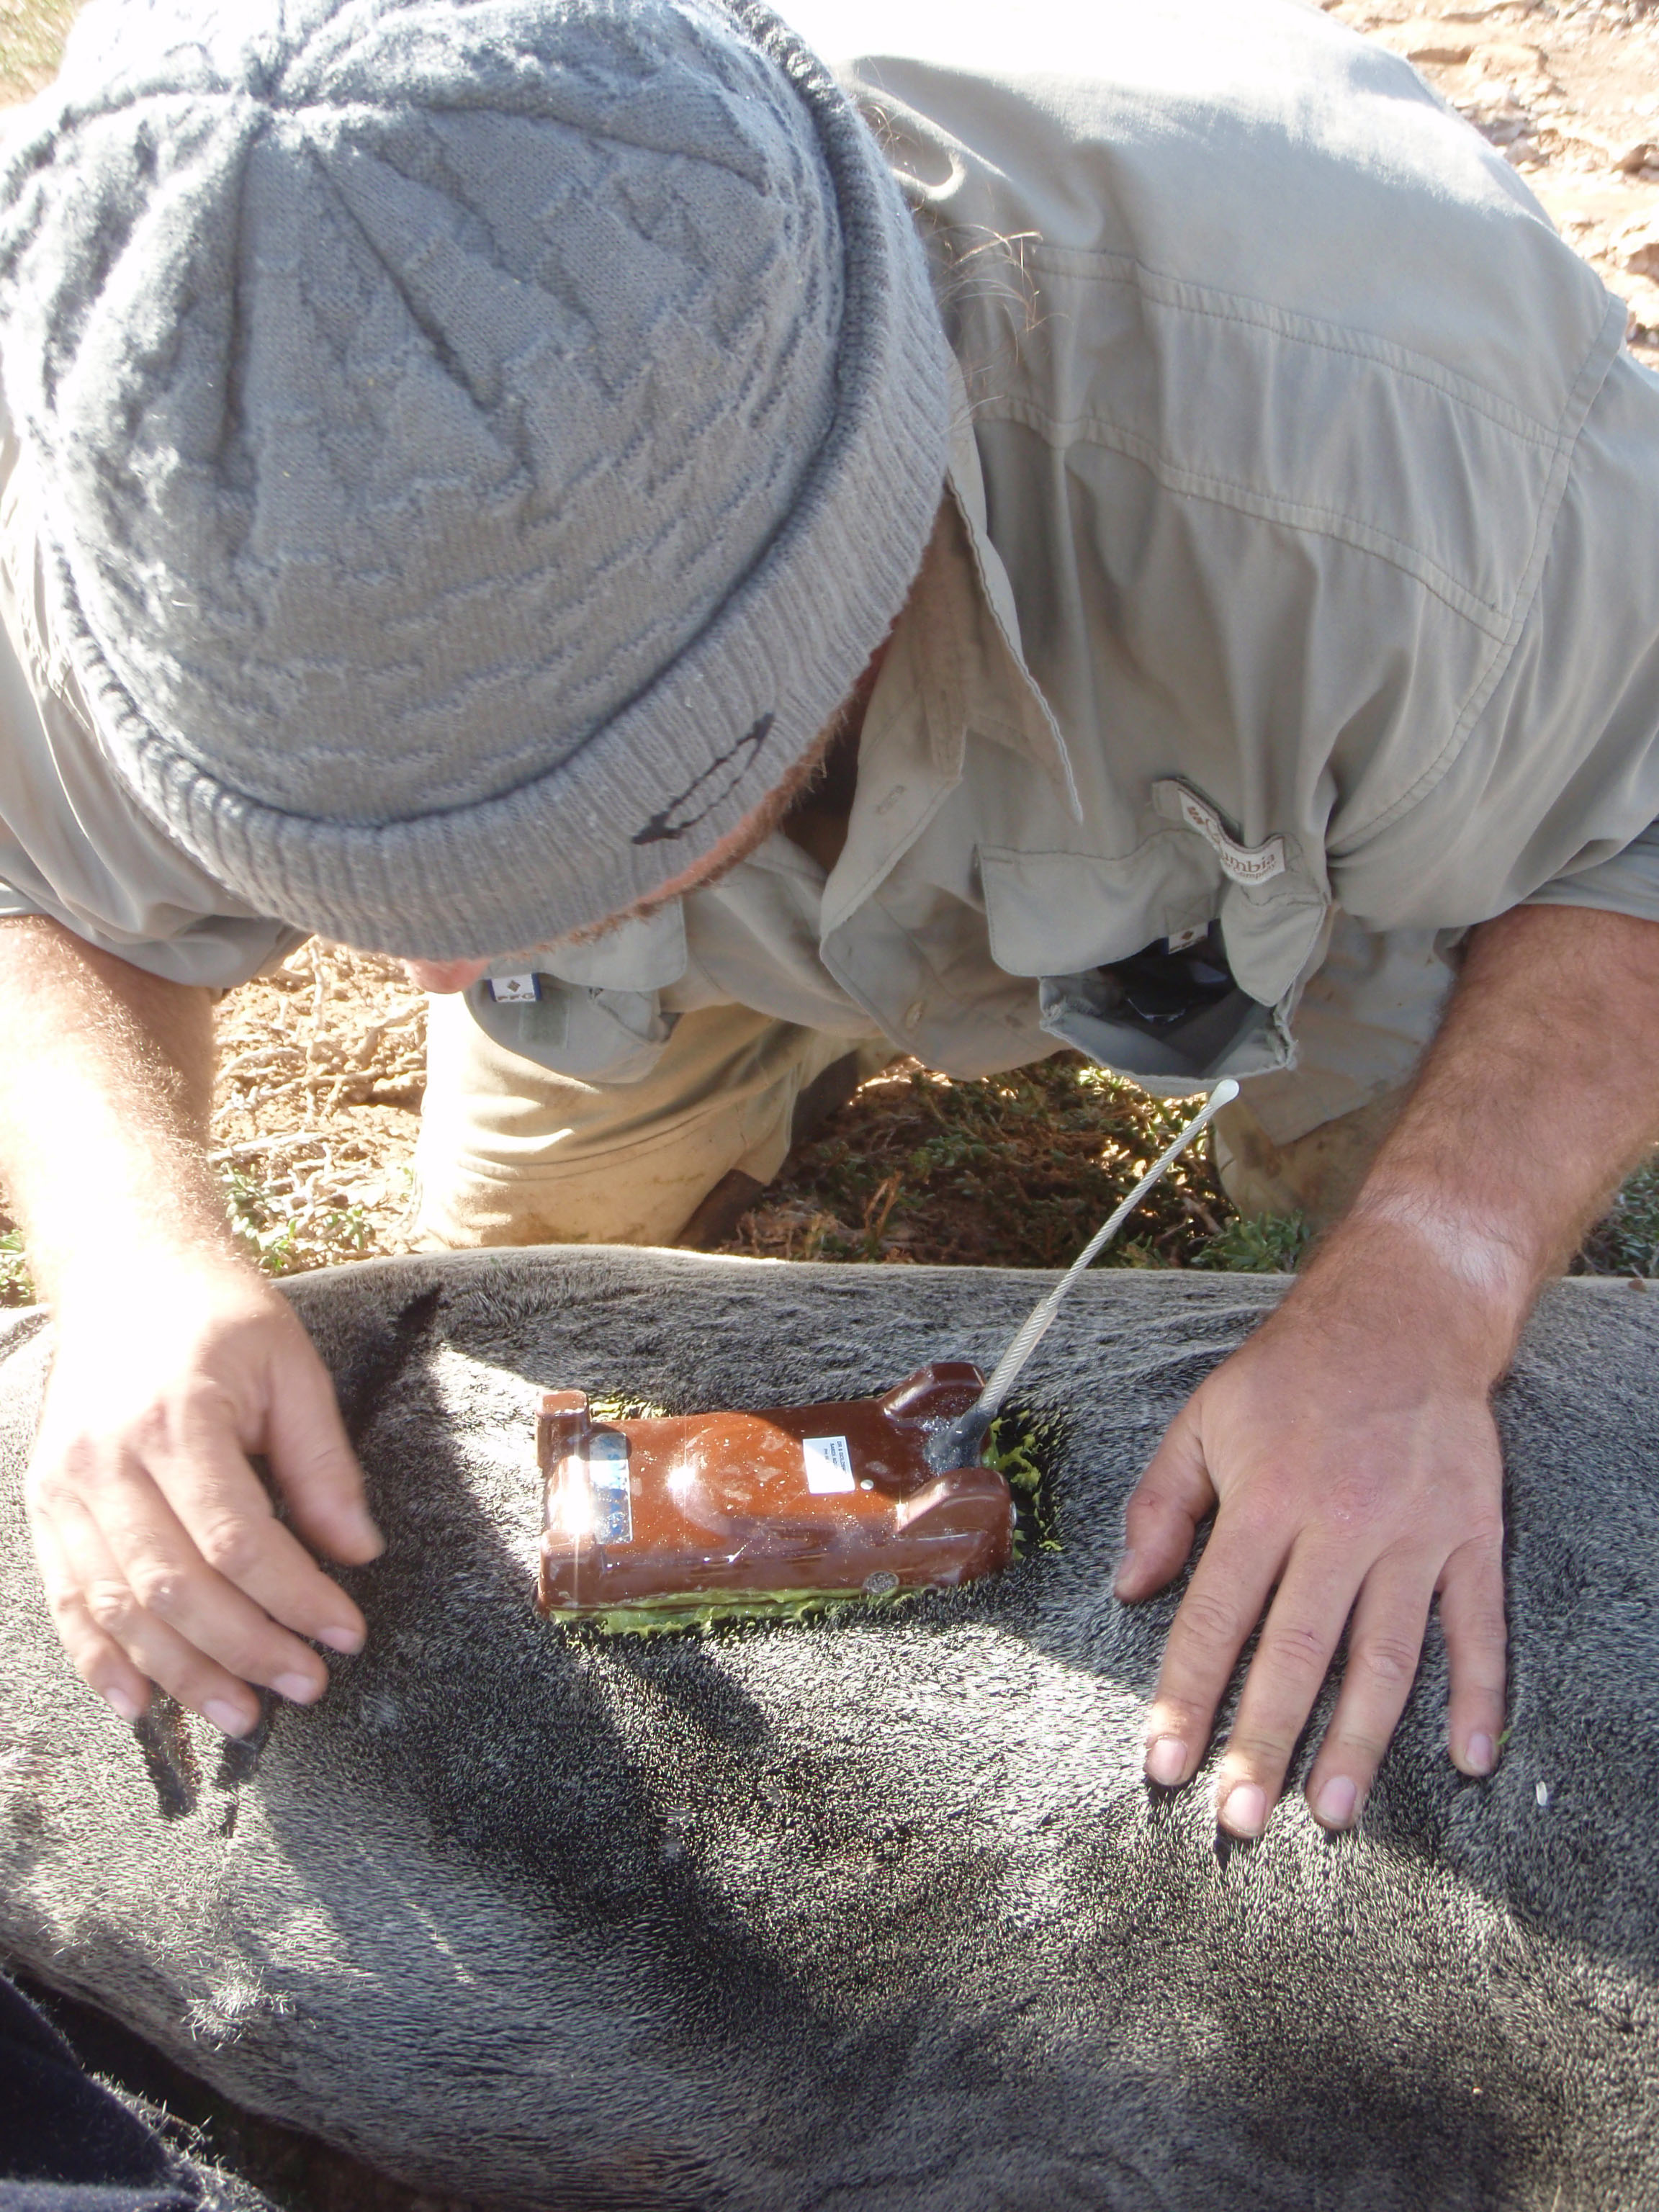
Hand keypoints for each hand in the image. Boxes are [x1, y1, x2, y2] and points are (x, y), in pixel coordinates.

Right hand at [24, 1257, 382, 1736]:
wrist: (126, 1270)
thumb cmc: (221, 1315)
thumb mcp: (293, 1367)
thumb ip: (323, 1463)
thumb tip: (359, 1551)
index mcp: (177, 1418)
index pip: (237, 1539)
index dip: (295, 1597)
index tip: (347, 1630)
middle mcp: (107, 1459)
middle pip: (174, 1586)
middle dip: (246, 1649)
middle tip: (306, 1686)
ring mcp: (65, 1484)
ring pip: (117, 1606)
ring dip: (181, 1674)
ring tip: (243, 1715)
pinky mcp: (44, 1502)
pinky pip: (67, 1598)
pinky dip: (99, 1658)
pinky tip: (140, 1703)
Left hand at [1115, 1263, 1507, 1835]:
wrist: (1404, 1314)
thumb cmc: (1290, 1375)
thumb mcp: (1204, 1418)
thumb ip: (1162, 1504)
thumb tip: (1131, 1589)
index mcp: (1266, 1496)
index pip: (1217, 1614)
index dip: (1187, 1694)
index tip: (1164, 1763)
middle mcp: (1341, 1521)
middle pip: (1298, 1650)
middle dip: (1265, 1741)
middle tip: (1241, 1819)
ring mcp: (1414, 1533)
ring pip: (1385, 1654)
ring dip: (1360, 1740)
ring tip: (1331, 1813)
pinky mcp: (1472, 1533)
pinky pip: (1478, 1626)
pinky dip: (1479, 1694)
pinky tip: (1469, 1759)